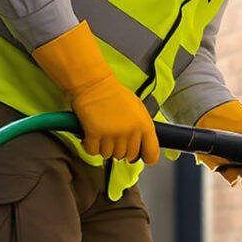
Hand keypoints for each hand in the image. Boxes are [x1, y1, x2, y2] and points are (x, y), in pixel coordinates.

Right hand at [33, 25, 160, 163]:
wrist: (94, 84)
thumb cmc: (115, 94)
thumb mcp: (138, 109)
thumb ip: (142, 128)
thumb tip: (142, 144)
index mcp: (145, 126)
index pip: (151, 154)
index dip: (145, 157)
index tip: (140, 155)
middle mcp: (130, 132)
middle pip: (128, 157)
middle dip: (121, 150)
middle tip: (114, 138)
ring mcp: (112, 135)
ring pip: (110, 155)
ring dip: (105, 148)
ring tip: (102, 133)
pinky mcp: (94, 135)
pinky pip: (93, 152)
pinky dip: (90, 146)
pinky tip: (91, 135)